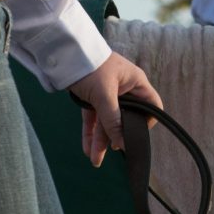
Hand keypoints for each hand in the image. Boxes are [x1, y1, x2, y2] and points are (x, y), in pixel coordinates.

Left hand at [67, 53, 162, 167]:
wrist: (62, 52)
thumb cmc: (91, 67)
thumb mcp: (104, 95)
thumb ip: (113, 121)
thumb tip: (122, 144)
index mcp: (136, 84)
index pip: (151, 106)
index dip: (147, 122)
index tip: (136, 135)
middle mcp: (125, 91)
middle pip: (126, 119)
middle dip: (117, 137)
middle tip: (112, 151)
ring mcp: (108, 96)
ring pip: (108, 122)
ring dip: (101, 141)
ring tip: (95, 161)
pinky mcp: (92, 100)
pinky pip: (94, 120)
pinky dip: (91, 133)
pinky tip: (87, 150)